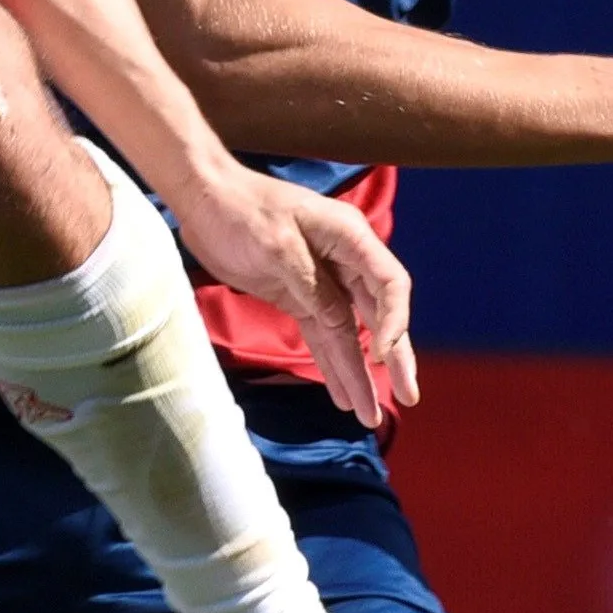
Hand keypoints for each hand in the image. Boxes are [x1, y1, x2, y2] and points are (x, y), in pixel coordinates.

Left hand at [172, 162, 414, 425]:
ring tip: (370, 415)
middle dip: (394, 358)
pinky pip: (323, 335)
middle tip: (409, 396)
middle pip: (379, 314)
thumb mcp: (277, 245)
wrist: (204, 197)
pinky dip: (331, 364)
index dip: (393, 321)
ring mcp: (323, 280)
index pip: (389, 283)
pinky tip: (342, 395)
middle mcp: (345, 260)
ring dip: (360, 372)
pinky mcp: (299, 296)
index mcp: (349, 237)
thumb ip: (312, 285)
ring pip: (351, 333)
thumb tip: (341, 323)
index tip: (381, 355)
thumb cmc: (241, 209)